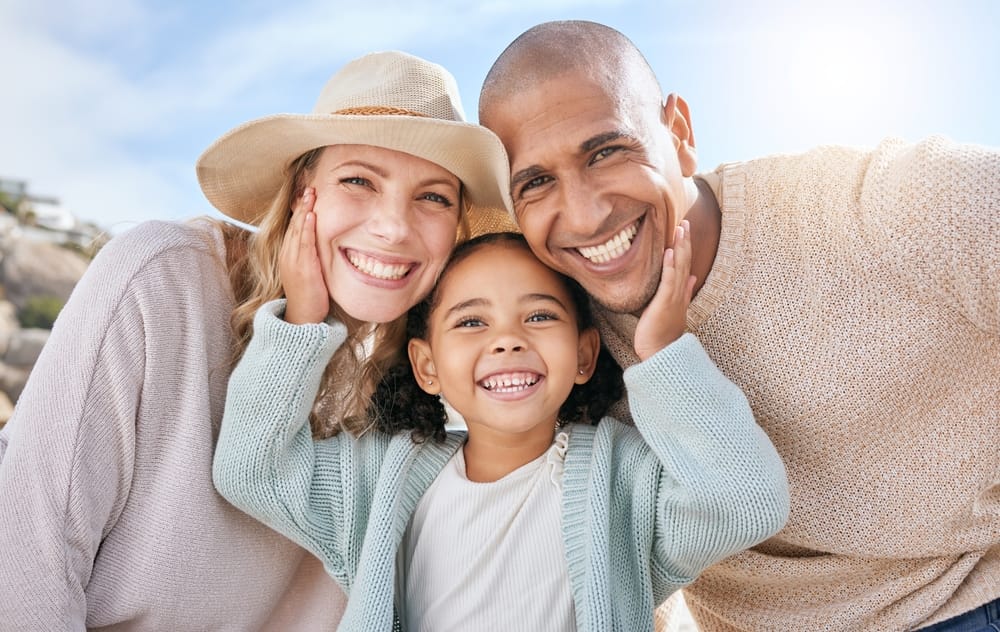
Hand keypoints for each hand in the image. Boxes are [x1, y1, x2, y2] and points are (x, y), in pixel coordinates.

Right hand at [279, 188, 329, 323]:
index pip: (294, 228)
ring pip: (298, 230)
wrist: (303, 317)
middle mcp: (288, 255)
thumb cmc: (309, 297)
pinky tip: (311, 216)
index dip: (300, 211)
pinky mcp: (303, 267)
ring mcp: (294, 261)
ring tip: (310, 194)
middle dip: (302, 205)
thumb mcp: (307, 273)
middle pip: (294, 225)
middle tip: (309, 188)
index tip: (307, 196)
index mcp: (288, 255)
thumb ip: (311, 258)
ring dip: (305, 211)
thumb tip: (320, 247)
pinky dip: (307, 228)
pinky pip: (304, 243)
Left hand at [633, 220, 695, 360]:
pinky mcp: (665, 303)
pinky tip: (670, 252)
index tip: (685, 230)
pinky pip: (669, 282)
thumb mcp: (673, 308)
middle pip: (685, 262)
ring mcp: (674, 298)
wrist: (660, 353)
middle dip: (685, 242)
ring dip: (680, 248)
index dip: (686, 247)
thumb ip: (684, 292)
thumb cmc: (662, 333)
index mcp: (681, 293)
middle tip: (685, 223)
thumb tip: (693, 277)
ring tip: (680, 229)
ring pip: (680, 268)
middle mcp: (680, 293)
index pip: (685, 265)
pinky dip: (670, 266)